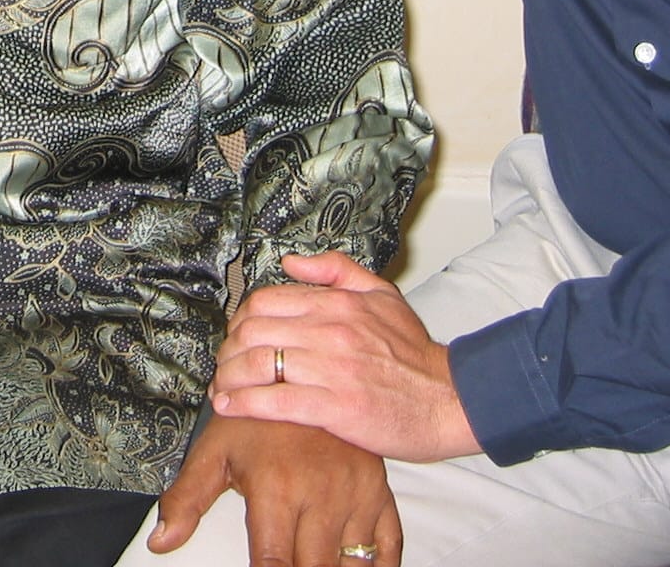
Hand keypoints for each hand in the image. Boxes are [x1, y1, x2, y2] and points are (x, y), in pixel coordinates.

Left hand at [146, 413, 400, 565]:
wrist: (301, 373)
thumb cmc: (255, 418)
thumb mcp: (213, 451)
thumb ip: (186, 499)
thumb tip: (160, 543)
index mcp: (278, 489)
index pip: (274, 565)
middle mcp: (322, 495)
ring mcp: (357, 496)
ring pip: (353, 566)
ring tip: (315, 564)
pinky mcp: (381, 494)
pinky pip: (389, 549)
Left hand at [213, 253, 477, 463]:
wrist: (449, 400)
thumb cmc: (414, 353)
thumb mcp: (382, 294)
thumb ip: (335, 270)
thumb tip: (290, 262)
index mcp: (337, 304)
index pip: (264, 302)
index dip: (239, 320)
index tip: (235, 336)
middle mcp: (331, 332)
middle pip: (253, 333)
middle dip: (228, 351)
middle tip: (223, 366)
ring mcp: (332, 370)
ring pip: (259, 366)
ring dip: (228, 378)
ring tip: (220, 389)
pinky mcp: (336, 408)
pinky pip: (276, 402)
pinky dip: (244, 404)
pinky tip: (230, 407)